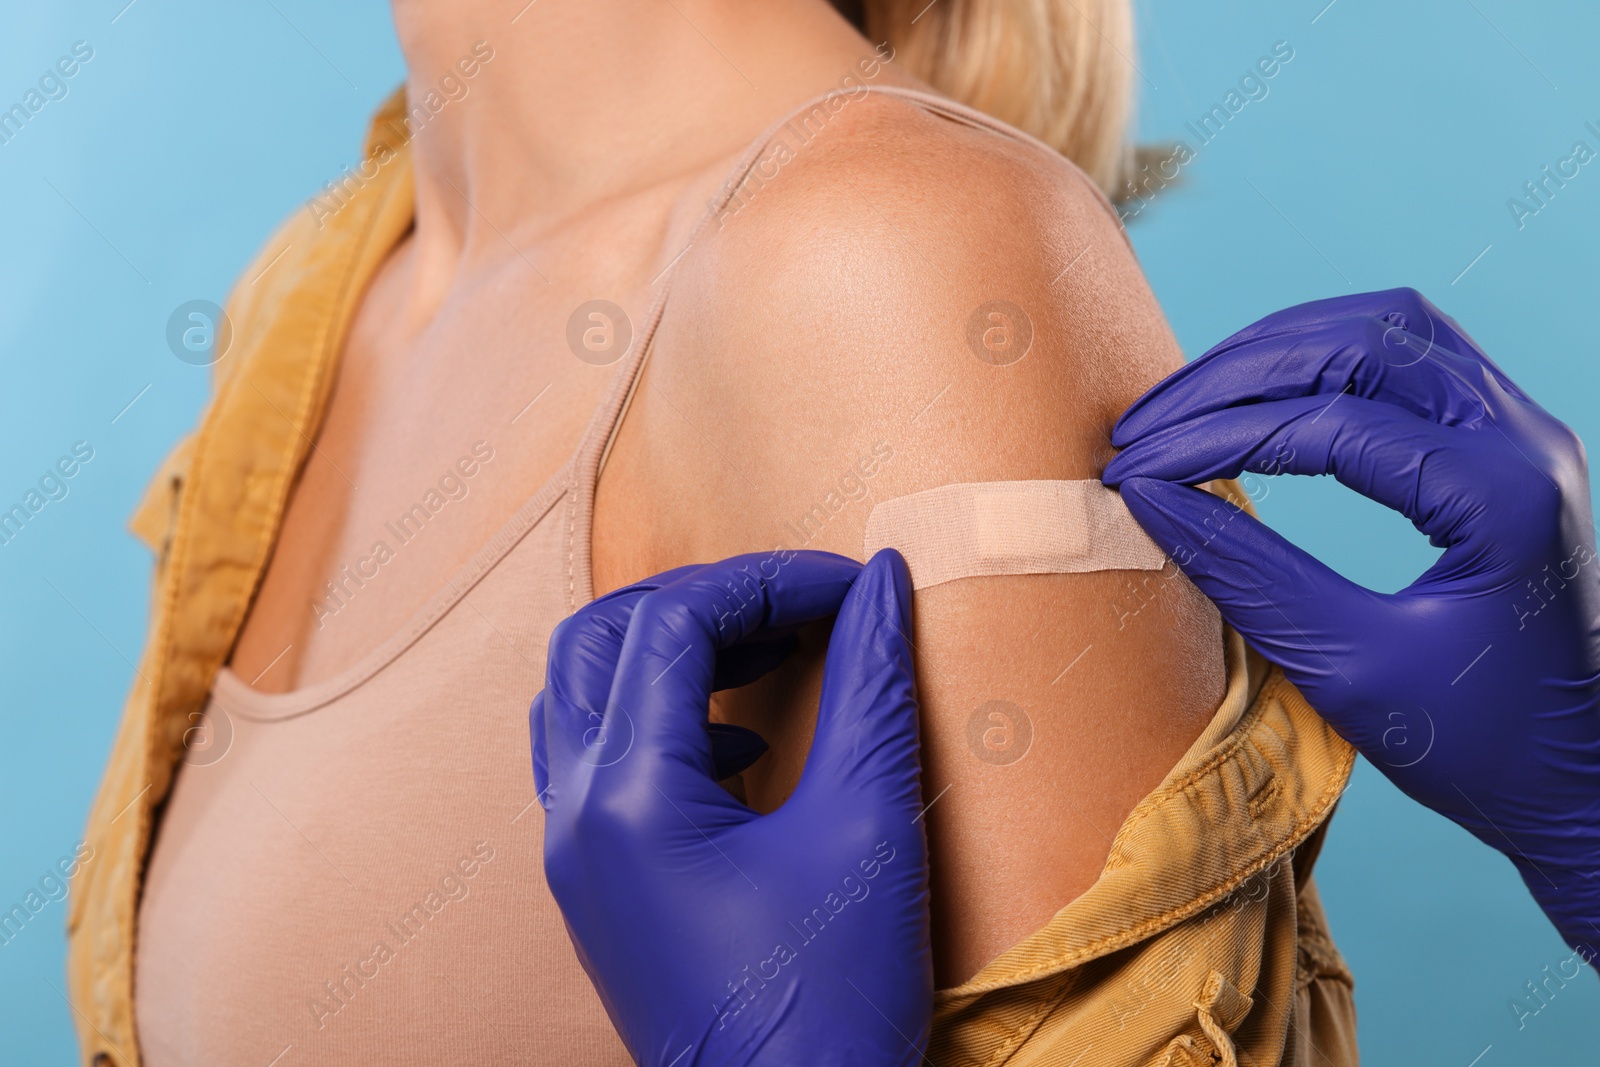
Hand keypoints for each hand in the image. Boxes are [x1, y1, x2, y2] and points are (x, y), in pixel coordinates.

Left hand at [532, 549, 932, 1065]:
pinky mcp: (599, 889)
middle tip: (796, 605)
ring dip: (669, 653)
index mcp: (628, 796)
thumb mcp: (869, 830)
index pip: (674, 622)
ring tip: (767, 653)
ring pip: (586, 697)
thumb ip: (873, 688)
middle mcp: (577, 817)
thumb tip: (882, 584)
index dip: (768, 581)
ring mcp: (577, 858)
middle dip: (702, 600)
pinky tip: (743, 746)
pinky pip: (598, 762)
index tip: (852, 587)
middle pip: (601, 640)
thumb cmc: (830, 1005)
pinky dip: (662, 719)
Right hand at [1103, 288, 1599, 955]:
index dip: (1214, 438)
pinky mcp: (1507, 447)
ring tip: (1193, 398)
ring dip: (1281, 350)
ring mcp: (1524, 433)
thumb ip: (1248, 575)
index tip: (1134, 470)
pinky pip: (1412, 359)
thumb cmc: (1488, 751)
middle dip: (1237, 373)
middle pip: (1361, 343)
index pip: (1330, 424)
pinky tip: (1266, 398)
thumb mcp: (1352, 671)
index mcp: (1503, 494)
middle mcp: (1526, 439)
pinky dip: (1326, 362)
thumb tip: (1152, 499)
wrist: (1589, 787)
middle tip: (1148, 422)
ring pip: (1389, 329)